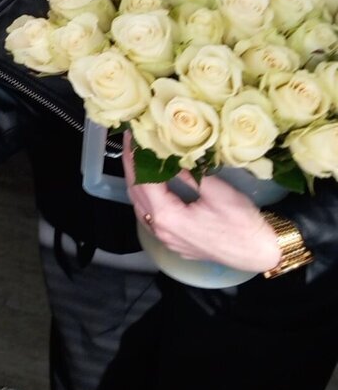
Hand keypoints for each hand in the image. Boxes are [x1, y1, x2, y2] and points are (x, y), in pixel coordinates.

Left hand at [123, 137, 279, 272]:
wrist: (259, 253)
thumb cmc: (242, 223)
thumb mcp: (216, 191)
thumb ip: (188, 174)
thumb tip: (170, 155)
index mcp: (168, 216)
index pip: (142, 180)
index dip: (136, 156)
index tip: (133, 136)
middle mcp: (161, 230)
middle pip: (136, 193)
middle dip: (132, 167)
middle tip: (131, 143)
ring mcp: (166, 239)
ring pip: (141, 207)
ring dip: (138, 183)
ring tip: (138, 160)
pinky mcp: (174, 242)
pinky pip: (151, 217)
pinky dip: (147, 198)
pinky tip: (151, 187)